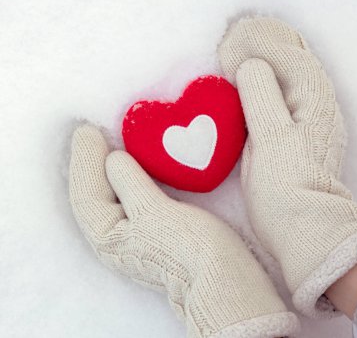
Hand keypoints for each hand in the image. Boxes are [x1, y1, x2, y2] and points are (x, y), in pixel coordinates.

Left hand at [69, 124, 297, 337]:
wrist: (221, 277)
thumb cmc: (188, 244)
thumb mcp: (155, 212)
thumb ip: (130, 183)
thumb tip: (113, 158)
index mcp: (107, 236)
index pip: (85, 191)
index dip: (85, 159)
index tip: (88, 129)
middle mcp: (112, 237)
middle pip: (90, 194)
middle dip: (87, 162)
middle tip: (87, 131)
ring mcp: (130, 234)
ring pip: (106, 195)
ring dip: (101, 168)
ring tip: (100, 143)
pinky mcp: (148, 228)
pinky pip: (124, 196)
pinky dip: (120, 177)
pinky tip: (125, 165)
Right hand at [218, 16, 356, 318]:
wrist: (299, 227)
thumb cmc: (283, 185)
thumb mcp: (271, 137)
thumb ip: (261, 96)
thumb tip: (249, 66)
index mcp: (313, 101)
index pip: (290, 56)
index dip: (260, 45)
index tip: (230, 41)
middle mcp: (315, 106)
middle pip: (292, 64)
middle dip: (264, 50)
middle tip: (233, 41)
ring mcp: (306, 122)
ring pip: (285, 82)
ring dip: (264, 67)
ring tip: (238, 58)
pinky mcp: (294, 137)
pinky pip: (278, 100)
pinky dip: (262, 89)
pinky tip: (247, 90)